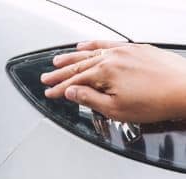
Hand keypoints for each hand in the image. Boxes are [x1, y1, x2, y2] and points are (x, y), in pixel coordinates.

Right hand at [42, 41, 185, 122]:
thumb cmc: (156, 102)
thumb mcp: (115, 109)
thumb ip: (89, 99)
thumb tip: (71, 93)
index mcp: (105, 73)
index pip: (74, 82)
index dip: (59, 90)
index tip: (50, 93)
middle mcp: (113, 58)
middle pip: (79, 65)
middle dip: (60, 73)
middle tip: (47, 78)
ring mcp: (126, 51)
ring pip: (91, 52)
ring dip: (73, 57)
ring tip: (58, 60)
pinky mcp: (138, 49)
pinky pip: (108, 44)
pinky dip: (94, 45)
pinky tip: (86, 46)